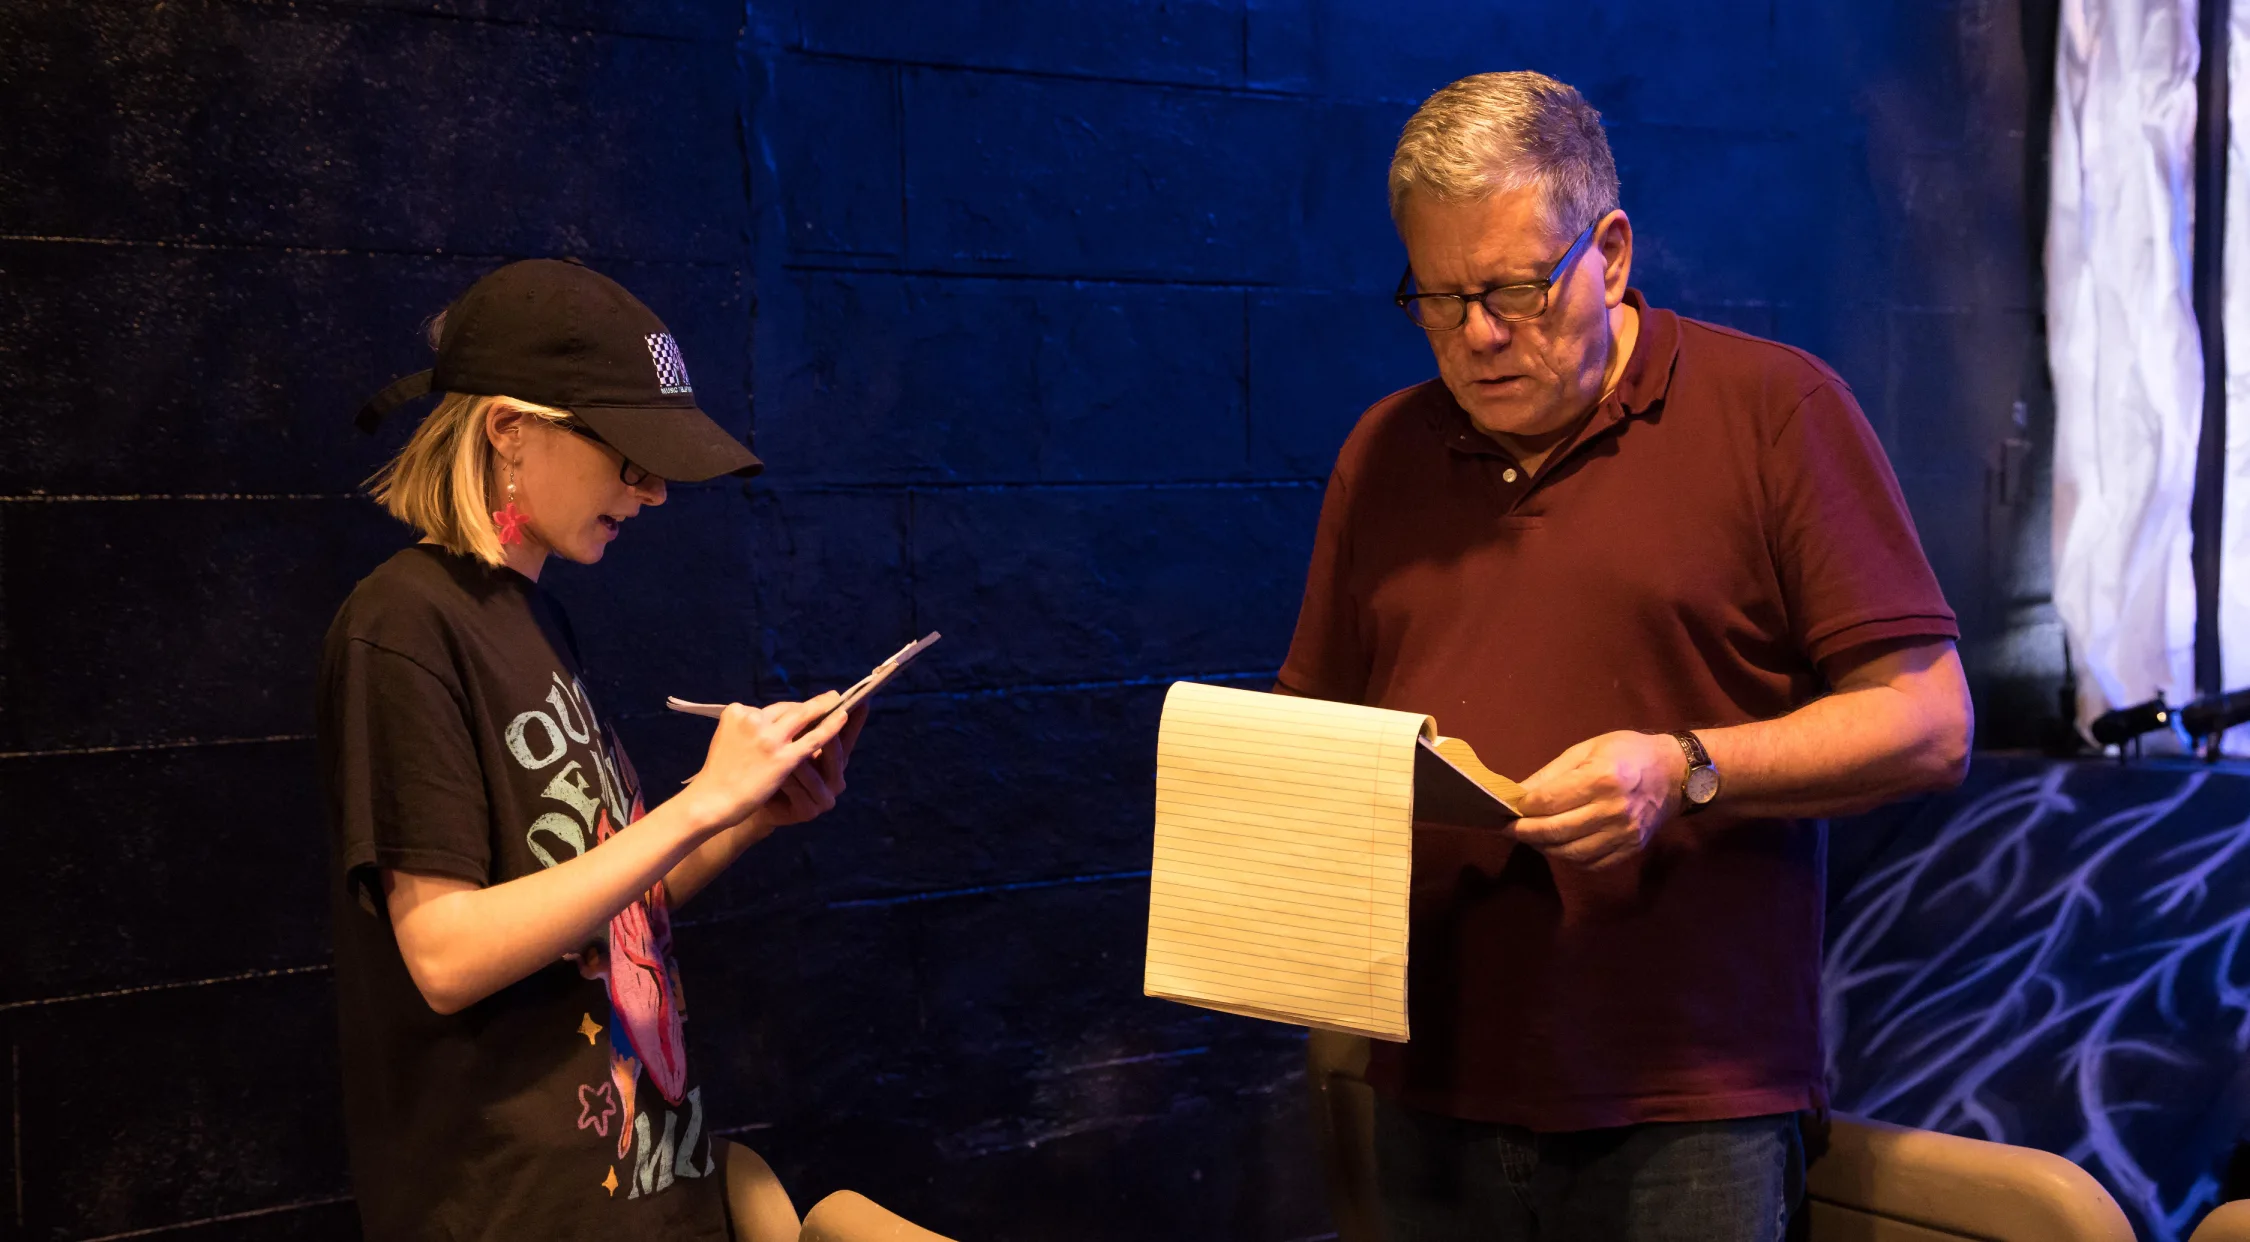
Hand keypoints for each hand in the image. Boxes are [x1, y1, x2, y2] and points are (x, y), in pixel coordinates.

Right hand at [684, 691, 848, 833]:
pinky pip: (813, 739)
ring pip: (804, 717)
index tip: (805, 710)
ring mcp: (769, 738)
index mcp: (736, 712)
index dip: (791, 710)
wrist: (711, 800)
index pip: (772, 708)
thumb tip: (771, 725)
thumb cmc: (719, 774)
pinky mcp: (782, 758)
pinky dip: (831, 727)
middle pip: (789, 709)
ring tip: (839, 702)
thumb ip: (747, 729)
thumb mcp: (726, 739)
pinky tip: (843, 718)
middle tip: (831, 696)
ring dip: (825, 708)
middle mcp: (753, 720)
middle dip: (812, 704)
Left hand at [755, 704, 867, 830]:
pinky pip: (795, 786)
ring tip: (783, 739)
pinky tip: (769, 765)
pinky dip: (782, 773)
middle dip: (826, 731)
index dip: (856, 721)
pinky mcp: (807, 812)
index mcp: (837, 763)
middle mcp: (837, 781)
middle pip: (835, 752)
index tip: (863, 700)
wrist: (756, 807)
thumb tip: (817, 699)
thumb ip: (805, 729)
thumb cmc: (774, 770)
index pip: (848, 738)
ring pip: (811, 769)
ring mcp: (825, 799)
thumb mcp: (791, 746)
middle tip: (824, 713)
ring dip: (796, 753)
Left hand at [1510, 731, 1686, 870]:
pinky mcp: (1630, 849)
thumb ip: (1551, 774)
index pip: (1548, 802)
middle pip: (1555, 830)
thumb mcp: (1587, 750)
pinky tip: (1558, 845)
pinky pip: (1590, 863)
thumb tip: (1519, 795)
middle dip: (1524, 832)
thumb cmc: (1628, 753)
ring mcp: (1623, 834)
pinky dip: (1568, 857)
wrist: (1675, 773)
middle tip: (1507, 829)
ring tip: (1530, 837)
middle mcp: (1613, 810)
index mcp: (1602, 779)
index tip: (1506, 809)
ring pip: (1570, 852)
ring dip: (1543, 847)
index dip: (1523, 808)